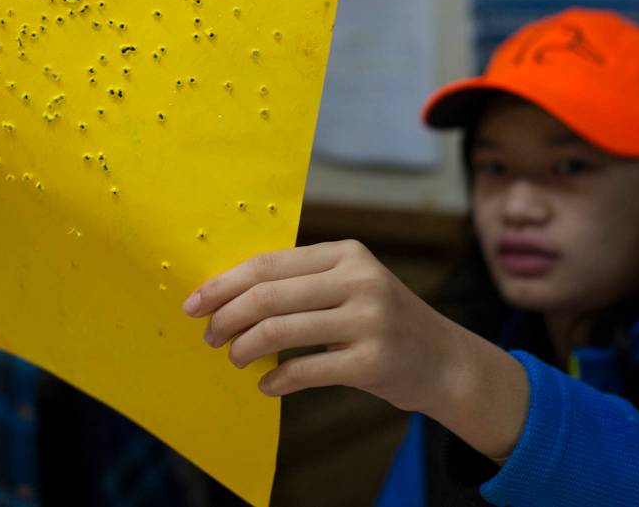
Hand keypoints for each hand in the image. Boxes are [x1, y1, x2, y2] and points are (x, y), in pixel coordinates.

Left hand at [183, 240, 528, 461]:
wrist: (443, 360)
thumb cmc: (381, 320)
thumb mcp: (350, 284)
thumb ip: (300, 282)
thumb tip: (227, 294)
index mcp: (346, 254)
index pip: (269, 264)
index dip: (225, 284)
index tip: (195, 302)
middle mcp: (359, 280)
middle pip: (268, 295)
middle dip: (227, 317)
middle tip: (210, 337)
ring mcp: (368, 320)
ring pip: (280, 331)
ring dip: (244, 348)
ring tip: (234, 358)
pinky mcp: (372, 362)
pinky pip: (305, 370)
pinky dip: (276, 379)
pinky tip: (266, 384)